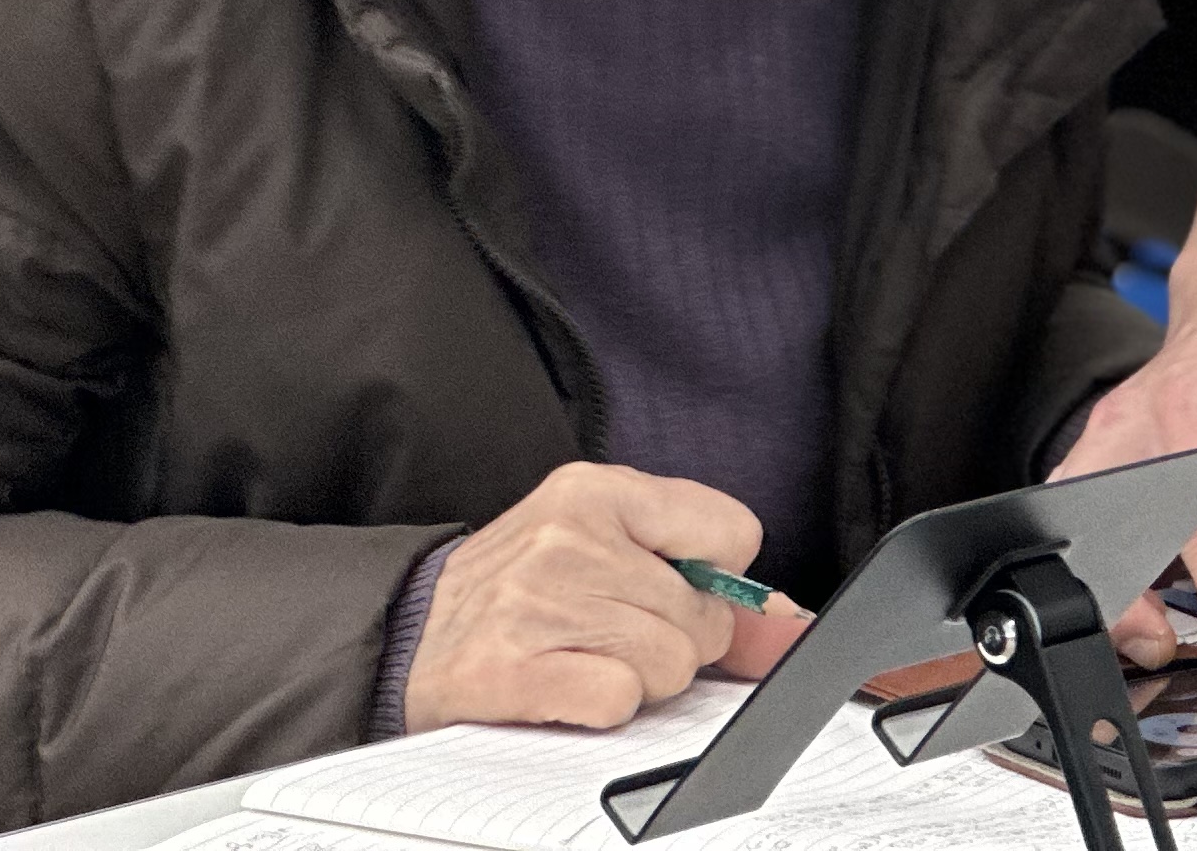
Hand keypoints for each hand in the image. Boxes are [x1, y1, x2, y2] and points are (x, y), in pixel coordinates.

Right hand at [402, 463, 782, 730]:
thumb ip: (702, 577)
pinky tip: (564, 684)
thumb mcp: (606, 548)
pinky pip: (620, 699)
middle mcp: (570, 536)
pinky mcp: (514, 668)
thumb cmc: (520, 589)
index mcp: (598, 490)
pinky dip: (603, 706)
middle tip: (611, 634)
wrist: (409, 633)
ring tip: (584, 656)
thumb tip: (788, 620)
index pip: (732, 531)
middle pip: (705, 614)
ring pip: (671, 662)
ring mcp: (539, 601)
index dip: (714, 579)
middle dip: (674, 642)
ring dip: (639, 679)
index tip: (674, 589)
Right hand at [1056, 290, 1196, 668]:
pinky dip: (1104, 568)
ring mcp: (1105, 439)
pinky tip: (1142, 597)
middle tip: (1163, 647)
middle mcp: (1134, 423)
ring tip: (1151, 636)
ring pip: (1076, 532)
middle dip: (1124, 602)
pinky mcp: (1096, 459)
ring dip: (1107, 591)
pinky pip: (1083, 526)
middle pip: (1104, 528)